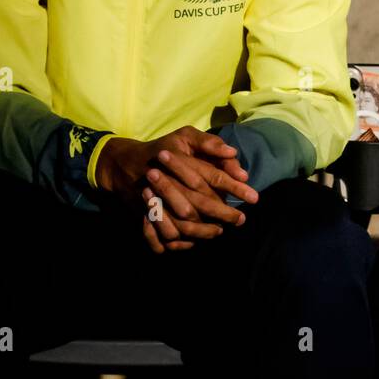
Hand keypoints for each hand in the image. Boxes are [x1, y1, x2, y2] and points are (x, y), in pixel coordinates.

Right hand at [94, 126, 257, 252]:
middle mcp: (168, 184)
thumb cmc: (163, 148)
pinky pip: (162, 236)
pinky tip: (194, 241)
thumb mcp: (184, 136)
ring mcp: (155, 203)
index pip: (213, 177)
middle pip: (201, 205)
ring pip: (183, 225)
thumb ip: (209, 143)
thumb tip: (233, 153)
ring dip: (204, 232)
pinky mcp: (145, 216)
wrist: (124, 165)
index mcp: (180, 162)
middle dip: (225, 214)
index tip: (254, 197)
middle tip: (241, 220)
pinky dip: (179, 242)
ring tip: (220, 231)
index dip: (235, 188)